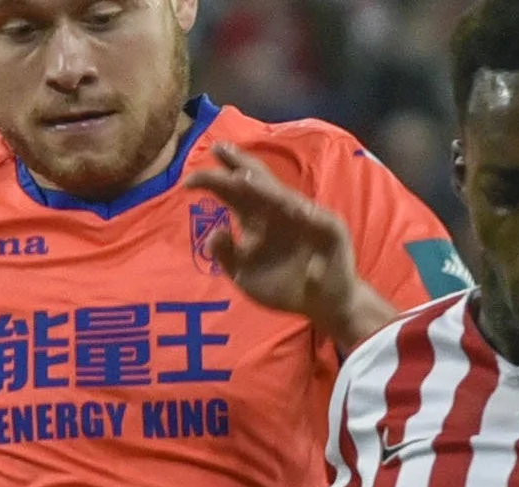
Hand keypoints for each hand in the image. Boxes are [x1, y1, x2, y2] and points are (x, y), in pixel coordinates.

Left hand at [185, 143, 366, 340]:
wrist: (321, 306)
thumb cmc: (282, 287)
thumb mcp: (244, 275)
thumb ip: (227, 255)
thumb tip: (214, 232)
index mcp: (257, 218)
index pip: (234, 192)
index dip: (214, 182)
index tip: (188, 181)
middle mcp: (279, 211)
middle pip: (258, 182)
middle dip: (239, 165)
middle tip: (218, 149)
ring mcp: (307, 219)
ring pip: (284, 198)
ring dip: (266, 189)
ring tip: (244, 177)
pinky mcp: (331, 232)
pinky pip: (319, 222)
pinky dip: (308, 216)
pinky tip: (294, 210)